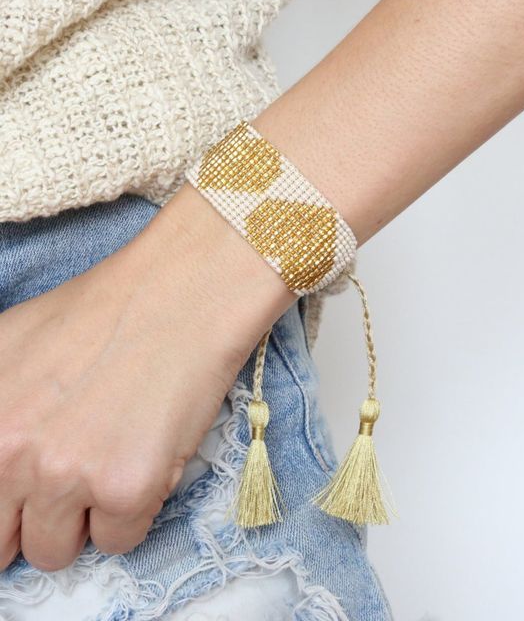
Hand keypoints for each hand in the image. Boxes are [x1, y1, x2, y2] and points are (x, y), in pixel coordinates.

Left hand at [0, 185, 295, 571]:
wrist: (184, 293)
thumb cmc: (112, 309)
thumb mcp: (11, 343)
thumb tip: (0, 452)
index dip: (3, 504)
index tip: (22, 501)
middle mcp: (7, 452)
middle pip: (3, 542)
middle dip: (34, 518)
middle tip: (73, 476)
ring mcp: (66, 475)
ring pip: (57, 551)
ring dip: (85, 518)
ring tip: (115, 459)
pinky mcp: (126, 489)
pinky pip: (121, 541)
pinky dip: (136, 510)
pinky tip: (149, 456)